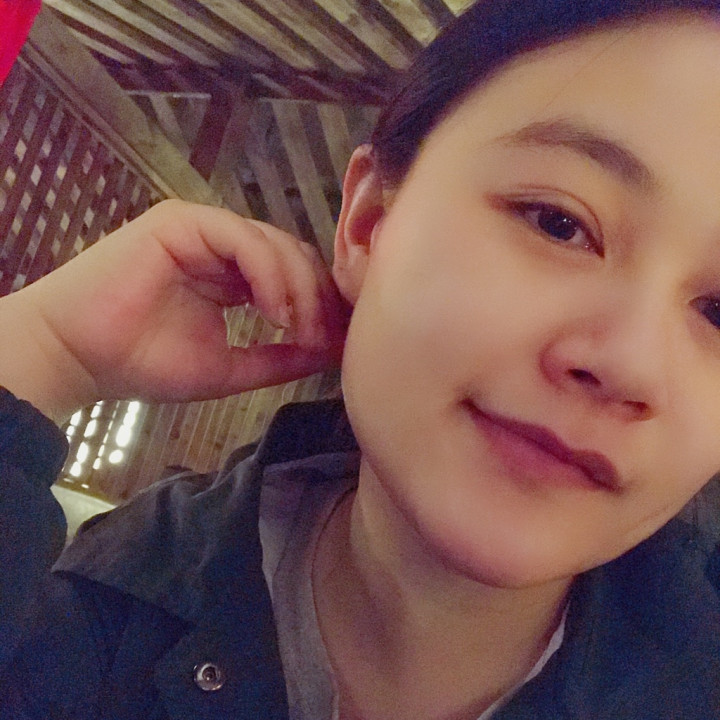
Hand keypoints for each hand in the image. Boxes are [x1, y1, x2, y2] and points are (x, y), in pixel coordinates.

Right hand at [0, 201, 348, 421]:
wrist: (80, 357)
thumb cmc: (145, 364)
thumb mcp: (229, 368)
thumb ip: (278, 359)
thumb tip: (328, 355)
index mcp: (234, 277)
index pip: (293, 277)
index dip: (319, 307)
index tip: (335, 344)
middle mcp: (223, 247)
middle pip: (293, 256)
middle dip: (316, 297)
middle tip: (323, 339)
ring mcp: (203, 230)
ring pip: (274, 244)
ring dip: (296, 288)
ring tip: (301, 331)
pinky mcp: (183, 221)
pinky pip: (243, 240)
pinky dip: (268, 274)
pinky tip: (275, 312)